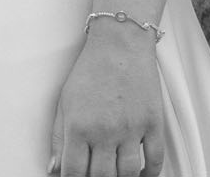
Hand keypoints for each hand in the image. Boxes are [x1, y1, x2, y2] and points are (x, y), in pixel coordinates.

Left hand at [49, 29, 163, 176]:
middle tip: (95, 174)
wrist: (120, 46)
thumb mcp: (64, 102)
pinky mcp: (153, 125)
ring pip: (128, 174)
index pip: (74, 171)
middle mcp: (105, 131)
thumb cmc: (90, 70)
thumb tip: (54, 167)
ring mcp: (131, 129)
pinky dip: (149, 173)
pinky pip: (155, 161)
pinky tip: (141, 173)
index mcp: (78, 125)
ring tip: (115, 174)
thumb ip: (58, 137)